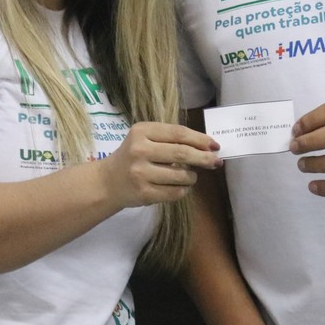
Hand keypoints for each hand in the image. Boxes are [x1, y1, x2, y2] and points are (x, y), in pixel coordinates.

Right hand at [101, 122, 219, 208]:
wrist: (107, 182)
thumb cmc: (133, 156)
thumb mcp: (146, 139)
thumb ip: (171, 139)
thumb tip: (208, 147)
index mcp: (141, 131)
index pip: (178, 133)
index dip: (200, 139)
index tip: (215, 145)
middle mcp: (139, 150)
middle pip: (181, 153)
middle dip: (203, 158)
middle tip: (216, 162)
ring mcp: (140, 173)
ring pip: (180, 175)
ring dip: (192, 177)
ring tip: (191, 176)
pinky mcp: (143, 193)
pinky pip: (174, 193)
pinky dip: (183, 190)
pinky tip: (181, 187)